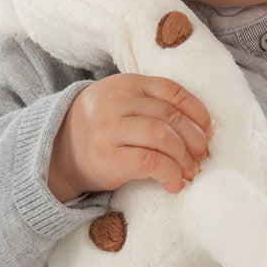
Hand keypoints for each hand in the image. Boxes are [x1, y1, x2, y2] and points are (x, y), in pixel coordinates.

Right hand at [49, 73, 211, 201]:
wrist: (58, 151)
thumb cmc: (104, 127)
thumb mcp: (124, 103)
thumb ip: (154, 105)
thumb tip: (203, 129)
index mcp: (126, 84)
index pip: (171, 90)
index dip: (196, 110)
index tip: (208, 128)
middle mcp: (116, 102)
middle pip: (170, 115)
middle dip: (194, 138)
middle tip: (203, 155)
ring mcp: (109, 129)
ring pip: (162, 137)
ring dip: (184, 157)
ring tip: (191, 170)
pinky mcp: (107, 158)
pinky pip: (150, 162)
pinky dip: (169, 173)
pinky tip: (174, 183)